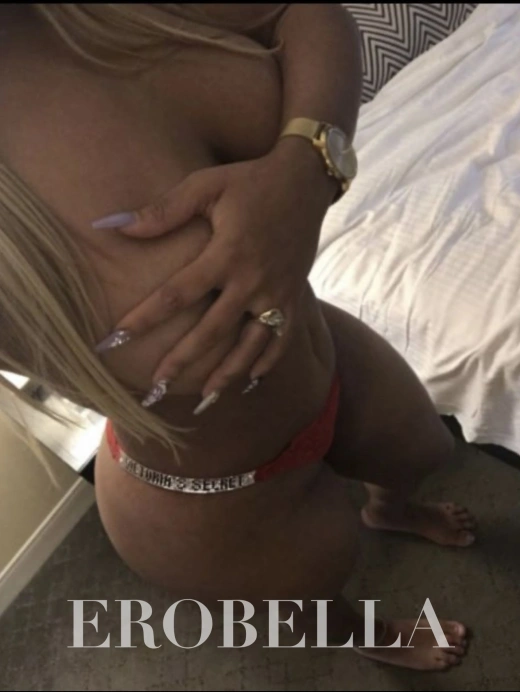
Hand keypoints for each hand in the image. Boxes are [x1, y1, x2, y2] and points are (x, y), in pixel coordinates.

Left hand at [94, 138, 336, 399]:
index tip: (115, 339)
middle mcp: (252, 280)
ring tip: (204, 401)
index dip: (144, 318)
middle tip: (154, 389)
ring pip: (249, 345)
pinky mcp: (294, 296)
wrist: (305, 181)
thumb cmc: (249, 181)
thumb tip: (115, 226)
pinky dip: (267, 362)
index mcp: (227, 252)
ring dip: (226, 374)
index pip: (177, 293)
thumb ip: (163, 210)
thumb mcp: (206, 185)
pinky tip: (250, 382)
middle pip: (212, 331)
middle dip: (181, 361)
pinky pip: (282, 339)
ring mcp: (277, 292)